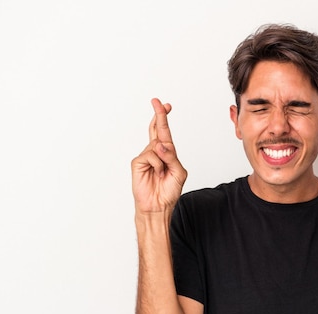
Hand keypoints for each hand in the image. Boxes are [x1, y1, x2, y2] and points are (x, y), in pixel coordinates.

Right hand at [131, 98, 187, 213]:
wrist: (158, 206)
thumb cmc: (169, 191)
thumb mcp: (179, 173)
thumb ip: (172, 157)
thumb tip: (160, 144)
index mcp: (167, 153)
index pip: (165, 133)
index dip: (164, 118)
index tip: (166, 105)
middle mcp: (155, 153)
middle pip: (156, 130)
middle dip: (159, 115)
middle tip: (158, 102)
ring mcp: (146, 157)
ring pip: (157, 145)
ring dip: (164, 157)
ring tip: (163, 172)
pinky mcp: (138, 162)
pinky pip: (151, 155)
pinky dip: (158, 164)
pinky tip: (157, 173)